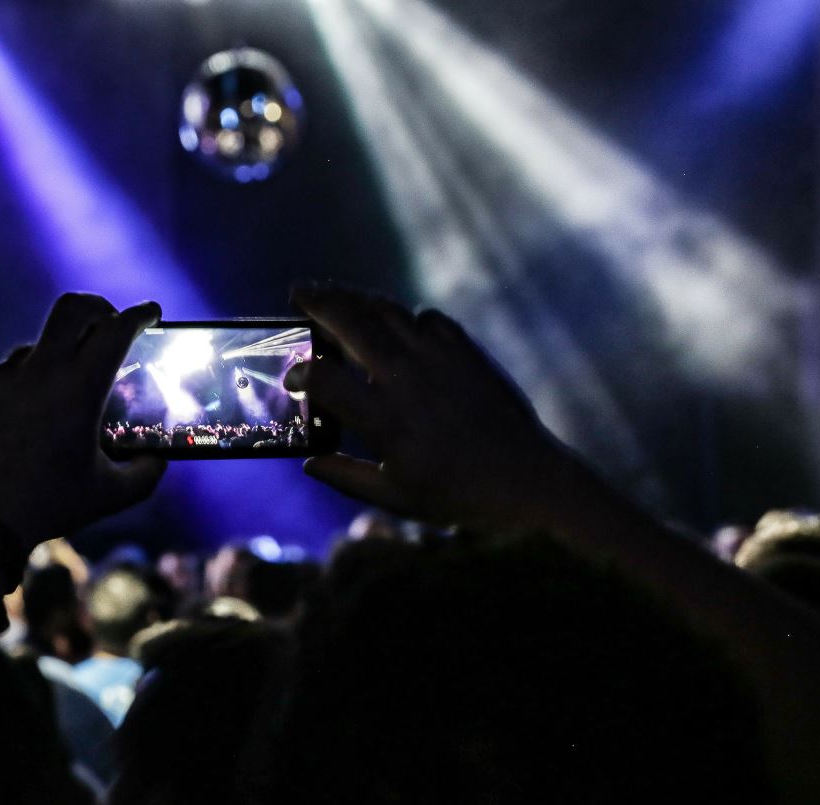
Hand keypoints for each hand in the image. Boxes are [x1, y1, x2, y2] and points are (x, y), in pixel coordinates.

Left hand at [0, 294, 167, 547]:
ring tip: (59, 400)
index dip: (140, 316)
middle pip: (73, 308)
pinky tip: (21, 424)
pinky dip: (20, 390)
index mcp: (79, 389)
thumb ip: (147, 473)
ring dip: (56, 361)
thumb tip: (158, 458)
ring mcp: (0, 376)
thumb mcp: (111, 495)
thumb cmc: (51, 507)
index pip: (116, 330)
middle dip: (98, 308)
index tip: (151, 314)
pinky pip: (4, 376)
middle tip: (109, 323)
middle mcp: (39, 371)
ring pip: (36, 348)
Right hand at [286, 285, 591, 531]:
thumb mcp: (395, 498)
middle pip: (349, 321)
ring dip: (356, 299)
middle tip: (297, 291)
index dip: (300, 373)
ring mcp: (438, 357)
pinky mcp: (465, 349)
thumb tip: (309, 463)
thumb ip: (347, 478)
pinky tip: (396, 327)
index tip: (292, 379)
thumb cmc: (457, 495)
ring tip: (337, 296)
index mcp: (383, 420)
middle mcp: (406, 379)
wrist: (527, 478)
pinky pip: (425, 317)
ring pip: (386, 309)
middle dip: (317, 301)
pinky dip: (404, 317)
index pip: (323, 378)